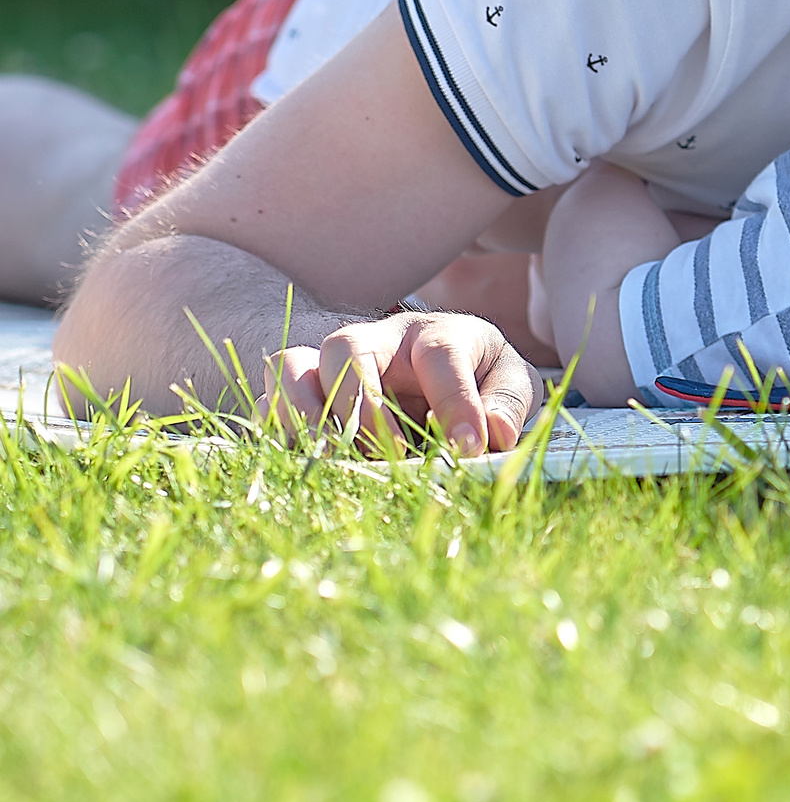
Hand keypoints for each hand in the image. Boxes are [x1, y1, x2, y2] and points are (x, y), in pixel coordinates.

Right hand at [263, 312, 533, 457]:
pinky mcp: (301, 394)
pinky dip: (280, 434)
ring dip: (306, 415)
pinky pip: (269, 403)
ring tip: (333, 460)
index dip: (454, 400)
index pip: (439, 354)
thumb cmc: (478, 379)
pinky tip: (306, 467)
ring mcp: (331, 365)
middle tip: (392, 455)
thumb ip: (506, 404)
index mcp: (435, 333)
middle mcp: (377, 341)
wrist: (437, 376)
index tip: (468, 447)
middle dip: (364, 404)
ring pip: (292, 366)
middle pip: (346, 347)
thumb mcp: (508, 383)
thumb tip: (493, 434)